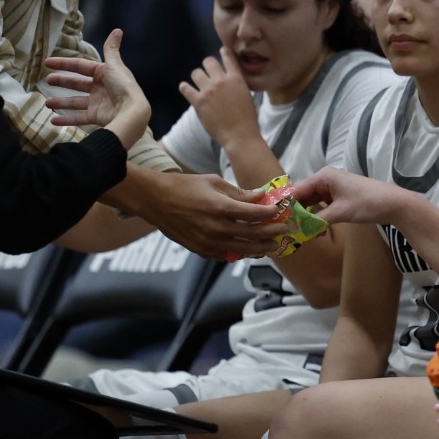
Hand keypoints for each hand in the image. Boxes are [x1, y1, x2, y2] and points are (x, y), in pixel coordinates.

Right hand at [46, 29, 149, 143]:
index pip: (80, 66)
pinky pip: (79, 118)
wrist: (132, 111)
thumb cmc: (123, 86)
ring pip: (75, 102)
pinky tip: (53, 121)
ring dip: (61, 102)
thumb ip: (111, 49)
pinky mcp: (97, 116)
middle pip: (77, 83)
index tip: (47, 63)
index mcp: (104, 73)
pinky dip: (66, 120)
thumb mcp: (115, 65)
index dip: (64, 63)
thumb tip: (117, 29)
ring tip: (47, 103)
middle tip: (47, 80)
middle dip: (62, 82)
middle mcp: (100, 88)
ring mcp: (98, 103)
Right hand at [129, 168, 292, 260]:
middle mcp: (217, 229)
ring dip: (260, 248)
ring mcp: (209, 242)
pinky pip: (226, 256)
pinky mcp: (201, 250)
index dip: (271, 214)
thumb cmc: (185, 187)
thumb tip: (262, 196)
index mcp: (221, 208)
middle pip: (253, 235)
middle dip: (271, 233)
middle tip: (283, 231)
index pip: (256, 215)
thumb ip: (239, 193)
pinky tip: (249, 250)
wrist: (155, 201)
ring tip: (272, 246)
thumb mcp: (214, 182)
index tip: (280, 212)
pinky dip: (240, 253)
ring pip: (243, 250)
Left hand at [180, 48, 258, 147]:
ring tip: (198, 83)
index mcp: (236, 79)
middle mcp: (221, 81)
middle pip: (208, 62)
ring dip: (197, 77)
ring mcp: (208, 91)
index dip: (223, 52)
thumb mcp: (248, 96)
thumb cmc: (247, 119)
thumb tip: (231, 80)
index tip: (221, 51)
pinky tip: (185, 89)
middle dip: (207, 66)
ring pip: (196, 73)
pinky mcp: (198, 102)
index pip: (228, 57)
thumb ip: (238, 85)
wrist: (239, 135)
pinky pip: (185, 88)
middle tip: (207, 73)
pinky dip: (184, 88)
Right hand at [285, 165, 414, 226]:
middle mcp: (326, 179)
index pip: (297, 190)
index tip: (275, 219)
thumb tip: (298, 231)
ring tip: (299, 232)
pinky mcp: (340, 196)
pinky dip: (318, 217)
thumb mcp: (339, 213)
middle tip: (285, 230)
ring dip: (307, 217)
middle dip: (296, 213)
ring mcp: (333, 188)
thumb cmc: (367, 203)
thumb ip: (317, 221)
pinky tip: (315, 231)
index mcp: (324, 176)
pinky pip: (322, 206)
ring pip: (312, 203)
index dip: (286, 205)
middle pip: (303, 196)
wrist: (393, 203)